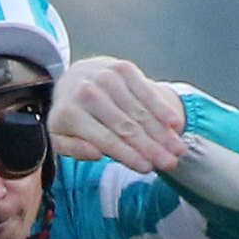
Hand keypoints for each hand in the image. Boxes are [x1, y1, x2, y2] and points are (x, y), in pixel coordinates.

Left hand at [48, 57, 191, 173]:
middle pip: (126, 127)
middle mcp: (88, 92)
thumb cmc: (72, 115)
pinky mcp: (123, 69)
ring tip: (179, 150)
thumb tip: (96, 154)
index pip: (106, 139)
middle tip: (170, 164)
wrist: (76, 77)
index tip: (147, 169)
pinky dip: (162, 109)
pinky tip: (175, 124)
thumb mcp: (60, 137)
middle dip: (151, 147)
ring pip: (140, 112)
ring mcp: (106, 77)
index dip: (129, 155)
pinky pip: (147, 92)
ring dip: (162, 132)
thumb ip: (73, 149)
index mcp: (70, 113)